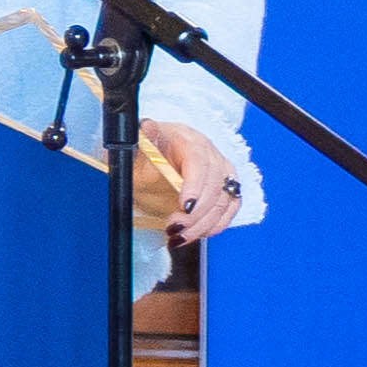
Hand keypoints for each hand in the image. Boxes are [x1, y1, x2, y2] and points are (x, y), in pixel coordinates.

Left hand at [134, 122, 247, 248]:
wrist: (153, 151)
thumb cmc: (146, 149)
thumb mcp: (137, 146)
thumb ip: (141, 142)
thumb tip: (146, 129)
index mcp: (188, 139)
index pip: (199, 162)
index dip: (195, 186)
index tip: (184, 207)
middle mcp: (210, 153)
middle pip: (214, 186)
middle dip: (196, 213)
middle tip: (174, 227)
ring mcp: (221, 171)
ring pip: (224, 201)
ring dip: (204, 224)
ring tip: (180, 237)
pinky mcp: (225, 187)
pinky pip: (229, 209)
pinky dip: (215, 225)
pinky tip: (197, 234)